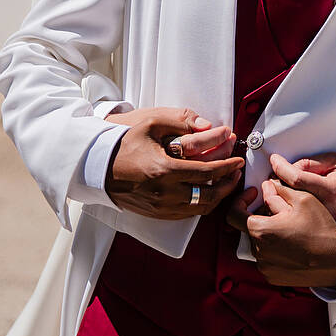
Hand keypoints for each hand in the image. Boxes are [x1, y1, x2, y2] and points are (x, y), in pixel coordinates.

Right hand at [105, 107, 243, 219]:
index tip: (238, 160)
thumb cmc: (124, 143)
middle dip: (228, 184)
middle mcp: (164, 192)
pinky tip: (206, 193)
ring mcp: (159, 206)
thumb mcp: (151, 123)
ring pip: (199, 209)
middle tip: (236, 172)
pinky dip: (201, 205)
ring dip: (217, 197)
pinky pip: (186, 214)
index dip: (227, 167)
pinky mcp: (155, 213)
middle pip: (208, 196)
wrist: (97, 166)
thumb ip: (181, 121)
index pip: (207, 173)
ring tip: (225, 183)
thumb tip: (208, 124)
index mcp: (164, 170)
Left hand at [227, 180, 335, 288]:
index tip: (254, 195)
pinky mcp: (271, 277)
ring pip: (258, 242)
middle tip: (282, 210)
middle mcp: (258, 251)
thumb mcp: (303, 200)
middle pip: (249, 227)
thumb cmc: (320, 230)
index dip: (241, 200)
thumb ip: (279, 191)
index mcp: (262, 230)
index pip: (233, 214)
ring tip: (291, 228)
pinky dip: (274, 248)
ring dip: (268, 232)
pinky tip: (292, 244)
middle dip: (261, 215)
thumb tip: (266, 188)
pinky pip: (266, 257)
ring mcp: (264, 266)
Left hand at [267, 151, 335, 223]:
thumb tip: (286, 169)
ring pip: (296, 214)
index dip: (282, 167)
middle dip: (278, 188)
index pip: (297, 179)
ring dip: (283, 202)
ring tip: (281, 191)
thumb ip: (310, 165)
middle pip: (292, 200)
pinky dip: (294, 213)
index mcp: (333, 190)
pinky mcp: (328, 228)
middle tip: (273, 179)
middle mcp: (330, 209)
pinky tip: (293, 206)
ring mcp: (329, 221)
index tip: (274, 159)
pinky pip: (305, 220)